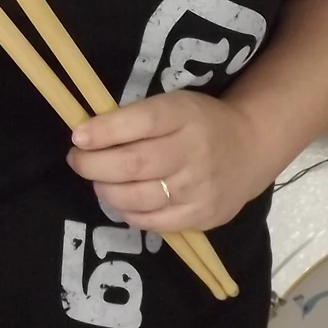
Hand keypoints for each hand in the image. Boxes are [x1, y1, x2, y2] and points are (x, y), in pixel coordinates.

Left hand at [66, 91, 270, 232]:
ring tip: (98, 181)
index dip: (105, 131)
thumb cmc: (200, 122)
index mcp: (185, 115)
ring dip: (106, 191)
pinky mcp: (202, 216)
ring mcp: (199, 188)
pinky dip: (128, 212)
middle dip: (95, 165)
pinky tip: (121, 200)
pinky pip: (153, 222)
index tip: (78, 137)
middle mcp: (194, 152)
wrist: (250, 148)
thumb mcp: (174, 105)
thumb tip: (87, 137)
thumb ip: (136, 118)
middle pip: (135, 163)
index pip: (141, 122)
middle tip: (78, 161)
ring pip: (139, 197)